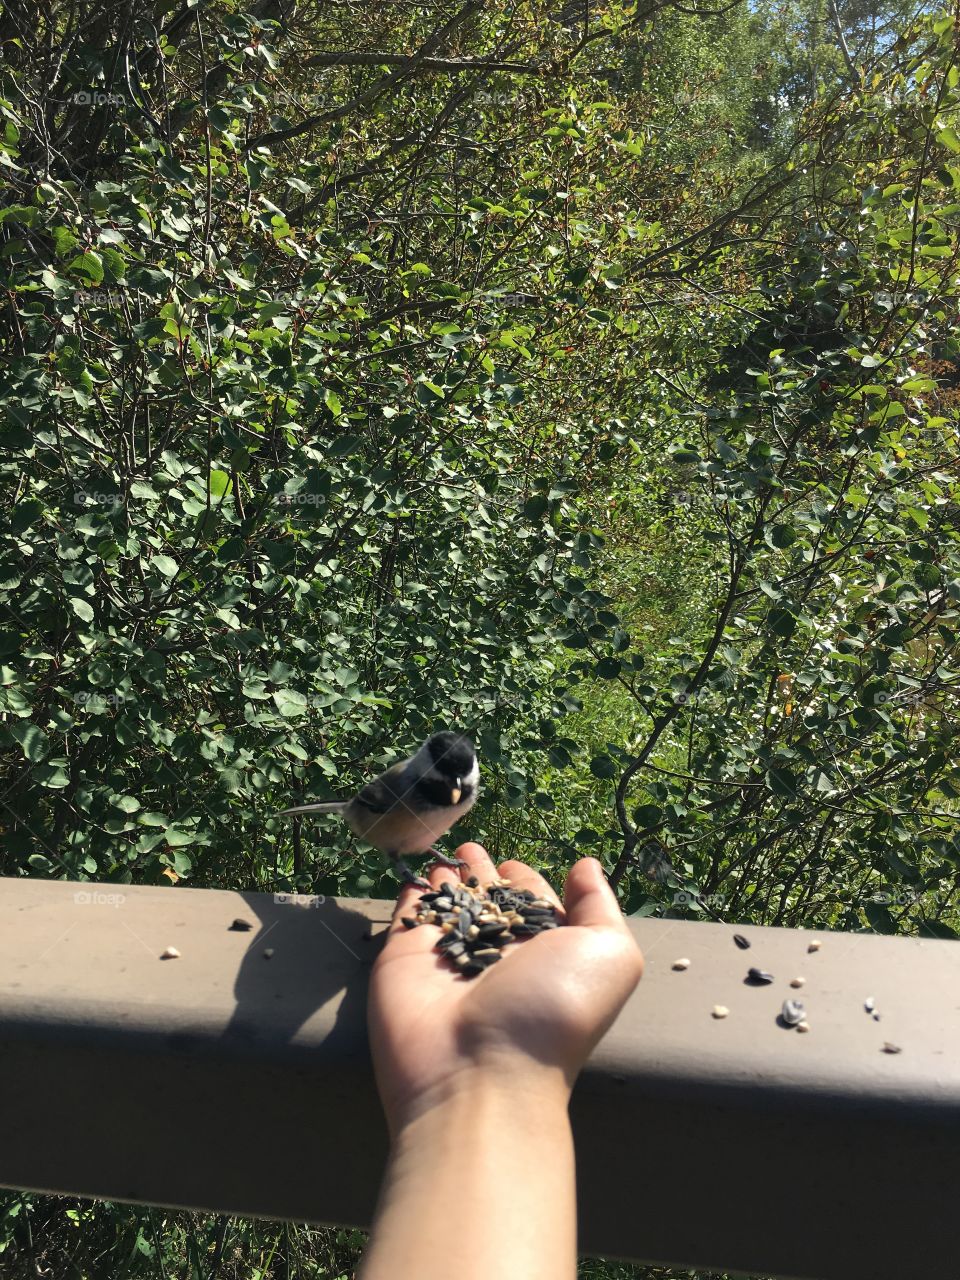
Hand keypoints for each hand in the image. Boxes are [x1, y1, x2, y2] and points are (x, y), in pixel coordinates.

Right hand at [367, 843, 643, 1134]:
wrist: (480, 1072)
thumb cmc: (553, 1010)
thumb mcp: (607, 954)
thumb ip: (598, 905)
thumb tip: (586, 865)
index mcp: (544, 949)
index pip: (533, 904)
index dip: (525, 882)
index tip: (514, 863)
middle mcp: (497, 951)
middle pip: (488, 901)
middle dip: (482, 874)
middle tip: (471, 846)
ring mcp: (448, 953)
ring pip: (449, 903)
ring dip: (447, 877)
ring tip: (445, 853)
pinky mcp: (404, 956)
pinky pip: (409, 914)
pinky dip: (412, 893)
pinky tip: (417, 875)